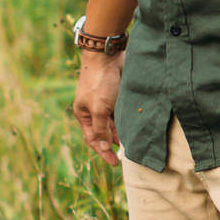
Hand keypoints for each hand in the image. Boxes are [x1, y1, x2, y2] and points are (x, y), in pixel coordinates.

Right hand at [73, 49, 124, 163]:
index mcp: (83, 114)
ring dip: (122, 132)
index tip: (115, 163)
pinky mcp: (116, 95)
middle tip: (128, 155)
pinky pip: (121, 113)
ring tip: (133, 142)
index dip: (103, 152)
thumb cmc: (99, 82)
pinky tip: (135, 127)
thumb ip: (101, 129)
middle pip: (104, 132)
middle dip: (114, 143)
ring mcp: (105, 102)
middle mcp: (93, 110)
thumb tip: (103, 148)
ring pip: (114, 123)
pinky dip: (127, 120)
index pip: (93, 139)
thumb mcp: (99, 108)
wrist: (108, 55)